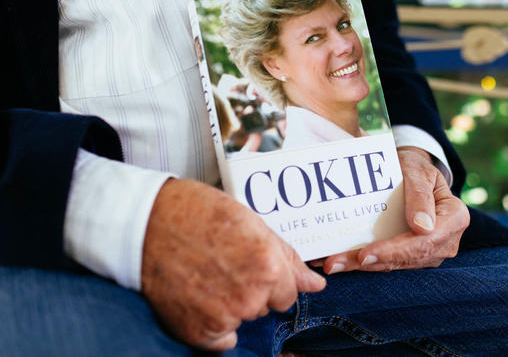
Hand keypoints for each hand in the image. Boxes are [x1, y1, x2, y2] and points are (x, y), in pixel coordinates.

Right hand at [141, 179, 325, 349]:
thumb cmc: (198, 214)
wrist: (146, 222)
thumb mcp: (251, 224)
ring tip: (206, 274)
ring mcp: (225, 316)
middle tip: (224, 264)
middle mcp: (252, 295)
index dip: (270, 278)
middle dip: (252, 290)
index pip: (288, 293)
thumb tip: (316, 284)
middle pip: (266, 306)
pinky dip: (211, 324)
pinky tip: (197, 296)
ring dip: (231, 305)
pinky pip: (221, 339)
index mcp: (270, 267)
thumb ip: (287, 258)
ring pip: (243, 319)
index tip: (249, 264)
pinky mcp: (199, 331)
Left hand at [317, 146, 469, 272]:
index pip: (425, 241)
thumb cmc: (415, 168)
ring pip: (396, 265)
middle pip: (408, 258)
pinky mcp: (414, 257)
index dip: (395, 250)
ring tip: (333, 263)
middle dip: (371, 261)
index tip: (365, 254)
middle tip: (336, 263)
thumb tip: (423, 228)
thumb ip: (419, 194)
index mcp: (455, 217)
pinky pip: (390, 263)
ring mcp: (431, 252)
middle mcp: (446, 241)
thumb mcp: (416, 170)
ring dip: (363, 266)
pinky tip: (341, 261)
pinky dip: (365, 263)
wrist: (412, 172)